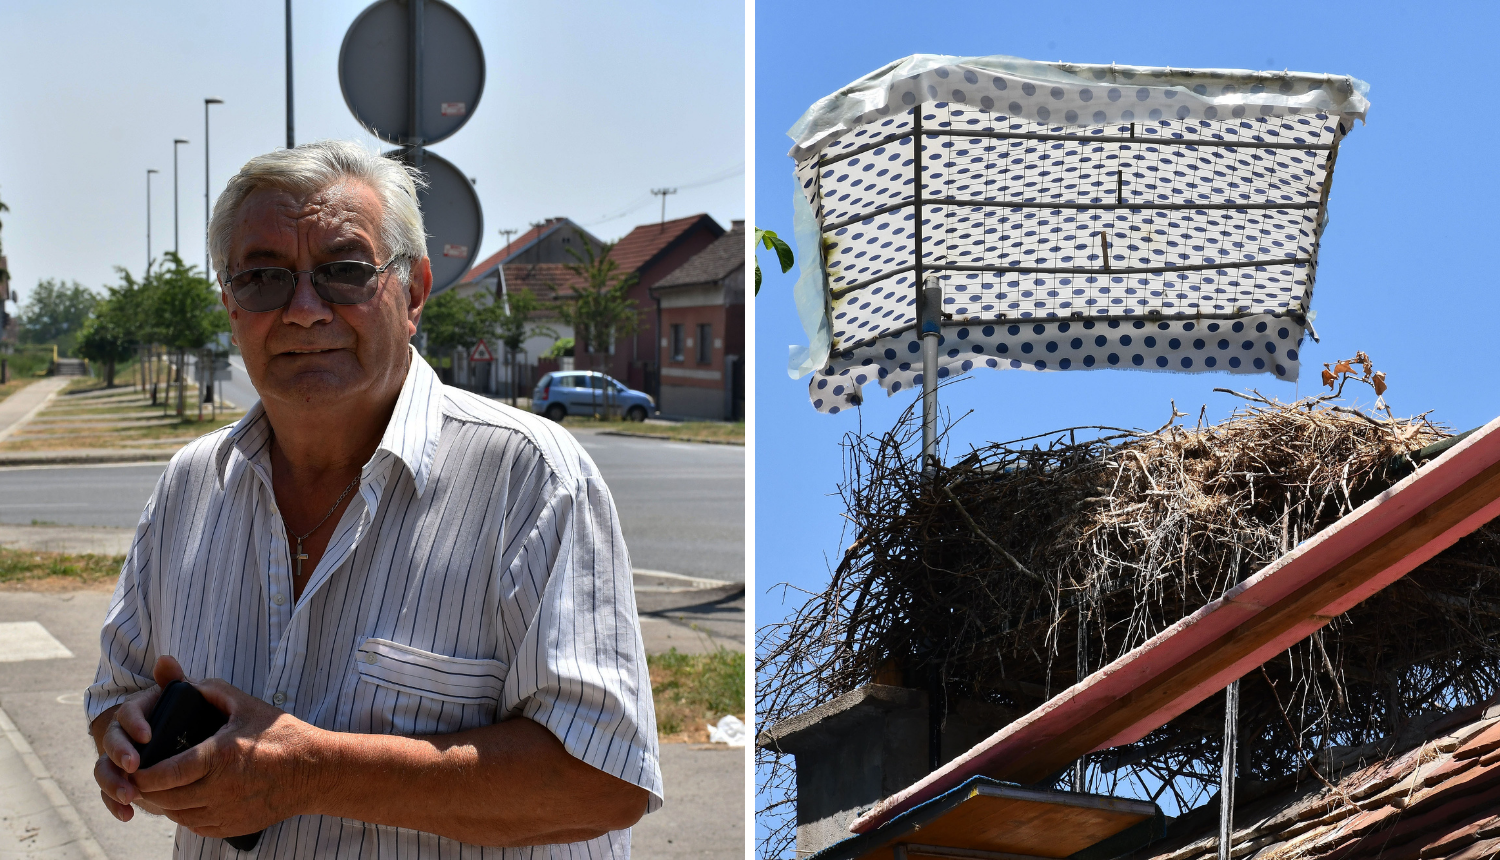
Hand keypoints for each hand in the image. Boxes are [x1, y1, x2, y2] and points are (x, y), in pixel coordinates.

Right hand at [94, 654, 184, 820]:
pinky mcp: (122, 781)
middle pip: (110, 743)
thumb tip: (166, 660)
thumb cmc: (185, 715)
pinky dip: (114, 804)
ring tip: (130, 796)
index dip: (134, 723)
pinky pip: (110, 794)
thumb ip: (174, 681)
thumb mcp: (183, 699)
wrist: (187, 739)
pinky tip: (127, 814)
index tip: (147, 735)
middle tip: (133, 766)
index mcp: (137, 712)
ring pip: (104, 770)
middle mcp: (123, 735)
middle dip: (119, 755)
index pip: (127, 713)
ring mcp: (118, 759)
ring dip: (113, 783)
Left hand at [128, 674, 325, 838]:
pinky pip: (195, 826)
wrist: (315, 772)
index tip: (133, 767)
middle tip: (138, 777)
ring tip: (159, 788)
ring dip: (162, 803)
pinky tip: (185, 800)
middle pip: (164, 798)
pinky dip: (183, 814)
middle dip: (145, 790)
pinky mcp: (232, 827)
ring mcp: (227, 812)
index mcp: (220, 756)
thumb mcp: (249, 706)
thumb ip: (213, 691)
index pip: (165, 773)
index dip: (141, 774)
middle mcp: (221, 789)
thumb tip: (185, 683)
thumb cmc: (283, 736)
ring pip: (177, 815)